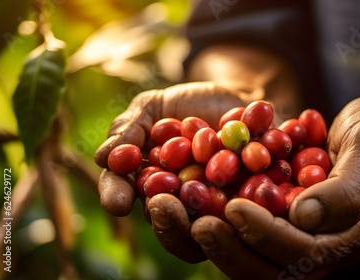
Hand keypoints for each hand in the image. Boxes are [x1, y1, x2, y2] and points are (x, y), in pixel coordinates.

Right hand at [94, 82, 245, 262]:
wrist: (241, 100)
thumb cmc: (190, 104)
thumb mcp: (154, 107)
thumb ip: (130, 129)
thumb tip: (104, 157)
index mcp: (150, 183)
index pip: (125, 193)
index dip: (117, 197)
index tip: (117, 201)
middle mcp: (180, 203)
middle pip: (167, 223)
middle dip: (163, 217)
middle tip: (161, 203)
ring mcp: (217, 209)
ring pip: (207, 229)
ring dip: (204, 218)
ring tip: (207, 201)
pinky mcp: (252, 206)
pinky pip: (251, 210)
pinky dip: (252, 200)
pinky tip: (255, 189)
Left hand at [190, 95, 359, 278]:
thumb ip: (346, 186)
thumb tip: (303, 216)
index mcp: (351, 234)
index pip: (303, 250)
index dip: (265, 233)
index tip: (234, 207)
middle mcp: (327, 249)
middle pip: (273, 271)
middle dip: (232, 249)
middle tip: (196, 222)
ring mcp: (307, 242)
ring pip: (257, 265)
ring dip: (220, 247)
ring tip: (186, 220)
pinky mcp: (289, 229)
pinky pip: (252, 244)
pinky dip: (224, 234)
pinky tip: (195, 212)